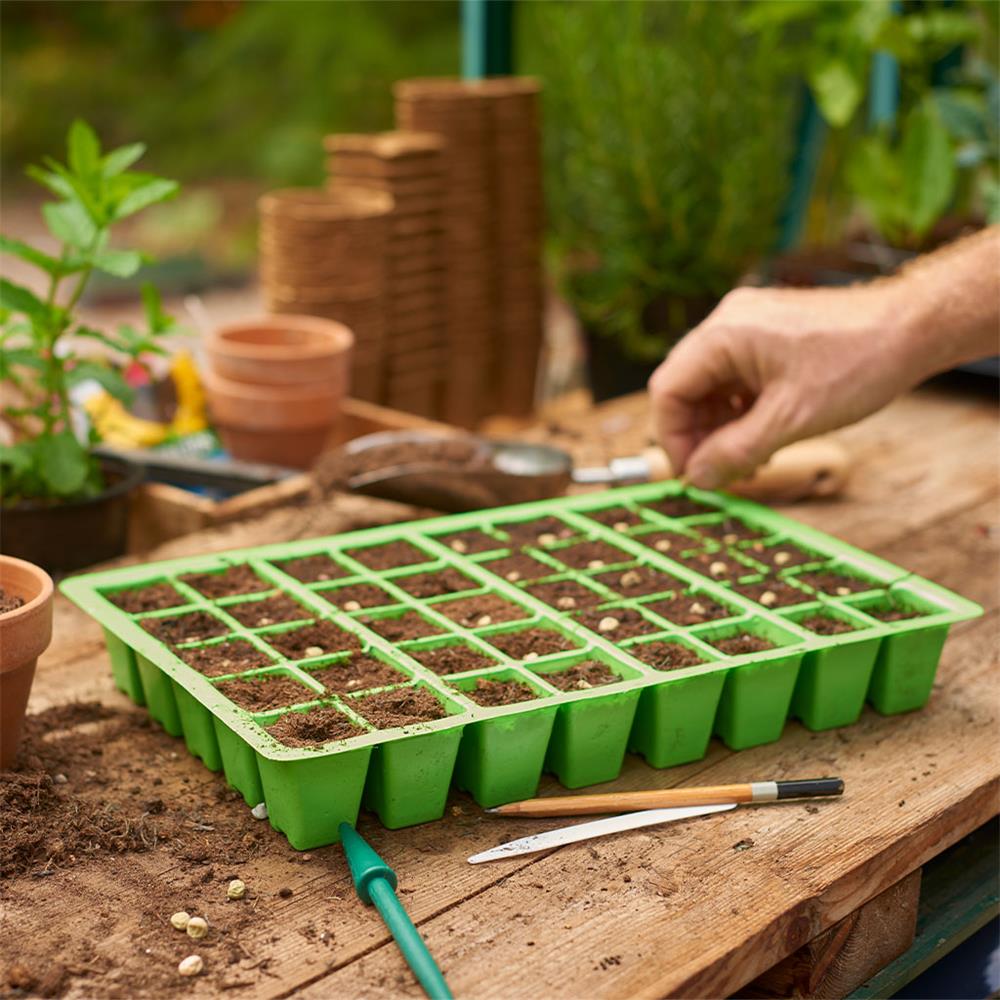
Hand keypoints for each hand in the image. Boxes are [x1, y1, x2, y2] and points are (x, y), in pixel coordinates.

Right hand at [647, 283, 911, 489]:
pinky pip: (735, 376)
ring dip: (720, 426)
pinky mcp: (767, 333)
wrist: (914, 327)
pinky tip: (764, 435)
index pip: (668, 391)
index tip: (694, 474)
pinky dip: (740, 409)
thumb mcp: (790, 420)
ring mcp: (747, 325)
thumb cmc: (858, 364)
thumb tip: (697, 479)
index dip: (672, 439)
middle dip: (698, 435)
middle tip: (721, 472)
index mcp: (723, 335)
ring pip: (710, 385)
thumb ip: (735, 452)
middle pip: (685, 387)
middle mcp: (727, 322)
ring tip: (748, 459)